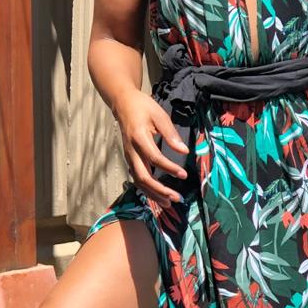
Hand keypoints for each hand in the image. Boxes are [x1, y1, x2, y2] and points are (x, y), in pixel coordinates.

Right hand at [113, 89, 189, 206]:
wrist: (123, 104)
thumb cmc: (143, 107)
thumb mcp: (159, 115)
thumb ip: (171, 134)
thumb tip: (184, 151)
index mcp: (139, 137)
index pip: (155, 157)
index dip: (169, 168)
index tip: (184, 175)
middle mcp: (132, 150)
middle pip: (143, 176)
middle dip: (159, 190)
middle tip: (176, 198)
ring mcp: (129, 157)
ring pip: (138, 181)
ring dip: (153, 194)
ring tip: (169, 203)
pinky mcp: (130, 160)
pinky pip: (137, 178)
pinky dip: (147, 190)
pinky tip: (159, 196)